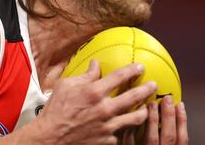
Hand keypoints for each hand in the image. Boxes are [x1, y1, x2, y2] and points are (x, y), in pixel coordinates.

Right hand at [31, 60, 156, 144]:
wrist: (50, 138)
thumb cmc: (55, 110)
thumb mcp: (66, 86)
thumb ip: (84, 76)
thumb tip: (96, 65)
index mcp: (94, 91)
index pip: (120, 76)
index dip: (133, 70)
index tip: (140, 67)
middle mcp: (104, 108)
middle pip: (134, 96)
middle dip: (147, 89)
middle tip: (153, 85)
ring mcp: (108, 126)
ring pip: (136, 118)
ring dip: (144, 112)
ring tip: (147, 109)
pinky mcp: (107, 141)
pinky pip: (122, 134)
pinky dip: (126, 130)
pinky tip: (130, 127)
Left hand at [119, 96, 187, 144]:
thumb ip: (167, 136)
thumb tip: (171, 113)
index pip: (181, 138)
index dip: (182, 120)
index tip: (179, 104)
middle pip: (169, 135)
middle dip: (168, 115)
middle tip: (166, 98)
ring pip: (151, 138)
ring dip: (152, 119)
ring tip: (149, 103)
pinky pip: (130, 142)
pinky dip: (131, 130)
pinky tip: (130, 116)